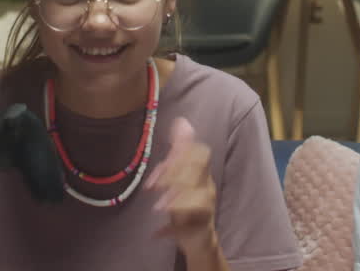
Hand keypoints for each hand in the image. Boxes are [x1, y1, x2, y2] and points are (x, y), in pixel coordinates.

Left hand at [144, 117, 221, 258]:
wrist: (199, 239)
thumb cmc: (187, 202)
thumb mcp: (181, 175)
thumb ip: (180, 149)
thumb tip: (181, 120)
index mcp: (201, 173)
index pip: (200, 153)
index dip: (181, 154)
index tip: (162, 164)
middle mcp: (207, 188)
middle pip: (199, 173)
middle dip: (175, 176)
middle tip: (152, 187)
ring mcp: (207, 210)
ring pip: (200, 200)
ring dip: (177, 202)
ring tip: (156, 209)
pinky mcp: (201, 230)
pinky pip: (191, 228)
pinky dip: (172, 231)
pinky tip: (156, 234)